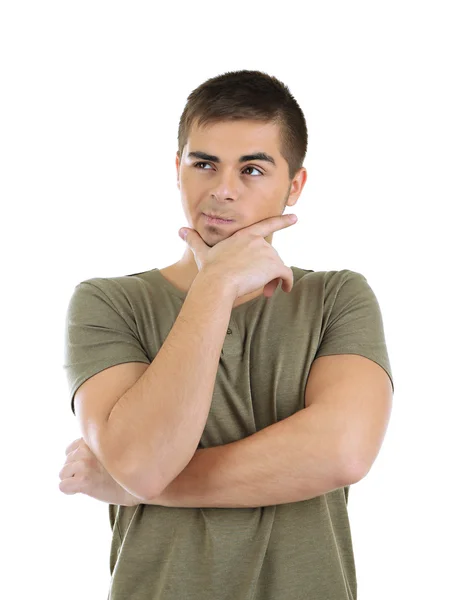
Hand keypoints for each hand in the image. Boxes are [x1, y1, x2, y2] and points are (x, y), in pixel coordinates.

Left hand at [58, 437, 140, 505]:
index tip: (88, 467)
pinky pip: (63, 486)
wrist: (138, 486)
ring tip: (87, 483)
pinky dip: (69, 490)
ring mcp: (84, 464)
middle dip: (74, 470)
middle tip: (90, 476)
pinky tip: (80, 491)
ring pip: (62, 473)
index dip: (77, 460)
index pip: (71, 449)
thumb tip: (79, 452)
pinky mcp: (84, 480)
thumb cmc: (126, 469)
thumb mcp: (112, 450)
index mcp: (93, 440)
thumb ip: (97, 447)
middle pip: (66, 461)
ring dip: (72, 480)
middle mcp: (87, 449)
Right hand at [179, 213, 297, 298]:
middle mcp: (259, 241)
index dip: (282, 221)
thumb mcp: (202, 252)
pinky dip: (287, 283)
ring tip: (263, 292)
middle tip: (259, 287)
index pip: (266, 225)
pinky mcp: (274, 265)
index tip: (295, 218)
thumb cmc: (209, 270)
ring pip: (277, 268)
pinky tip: (282, 290)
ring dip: (273, 280)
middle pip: (271, 257)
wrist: (217, 283)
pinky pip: (286, 275)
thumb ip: (194, 241)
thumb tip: (180, 230)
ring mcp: (268, 252)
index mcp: (244, 235)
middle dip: (266, 272)